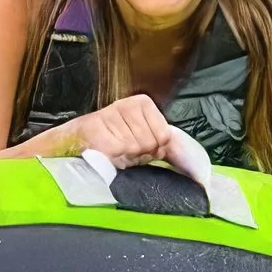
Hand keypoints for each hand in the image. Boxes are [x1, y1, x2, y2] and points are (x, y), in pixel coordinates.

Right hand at [31, 94, 179, 169]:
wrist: (74, 144)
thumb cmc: (112, 144)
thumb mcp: (143, 140)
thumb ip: (167, 146)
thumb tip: (198, 167)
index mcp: (142, 104)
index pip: (166, 136)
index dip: (155, 149)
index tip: (141, 149)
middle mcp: (126, 105)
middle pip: (151, 142)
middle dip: (140, 154)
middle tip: (124, 152)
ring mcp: (111, 114)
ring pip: (135, 147)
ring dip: (125, 157)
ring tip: (114, 152)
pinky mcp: (96, 127)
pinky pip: (118, 150)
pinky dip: (113, 158)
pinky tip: (105, 152)